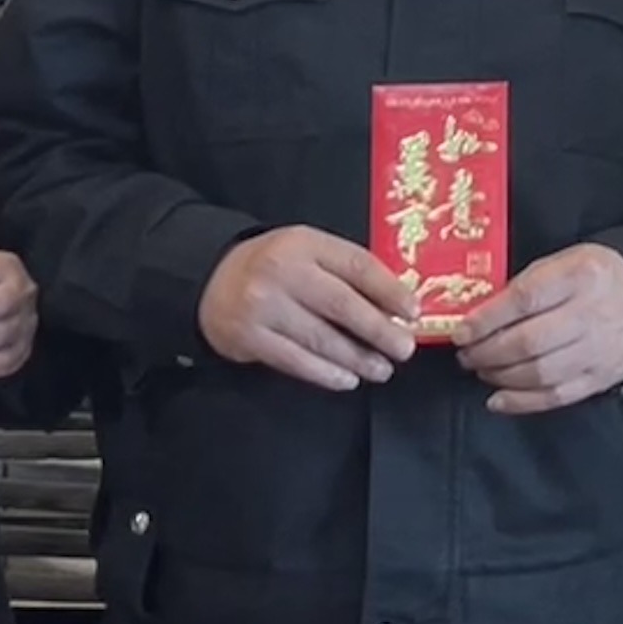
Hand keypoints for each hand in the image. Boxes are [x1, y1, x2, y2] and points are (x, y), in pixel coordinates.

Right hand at [199, 228, 418, 391]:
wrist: (210, 280)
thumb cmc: (271, 267)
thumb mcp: (307, 252)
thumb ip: (344, 270)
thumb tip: (393, 304)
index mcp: (305, 244)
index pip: (357, 265)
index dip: (390, 291)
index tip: (413, 312)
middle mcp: (284, 272)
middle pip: (343, 304)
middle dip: (380, 330)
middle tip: (404, 348)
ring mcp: (265, 306)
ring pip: (322, 338)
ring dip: (357, 358)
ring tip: (381, 369)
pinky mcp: (250, 337)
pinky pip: (296, 361)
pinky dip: (325, 373)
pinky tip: (346, 379)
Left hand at [456, 245, 622, 416]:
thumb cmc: (592, 276)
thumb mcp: (561, 261)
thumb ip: (523, 286)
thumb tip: (477, 316)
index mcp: (580, 275)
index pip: (524, 300)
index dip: (487, 320)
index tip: (462, 331)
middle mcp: (592, 314)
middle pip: (529, 342)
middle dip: (487, 352)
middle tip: (466, 354)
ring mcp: (599, 350)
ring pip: (540, 373)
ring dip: (500, 376)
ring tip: (481, 369)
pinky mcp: (600, 378)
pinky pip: (556, 397)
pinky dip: (522, 402)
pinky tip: (498, 399)